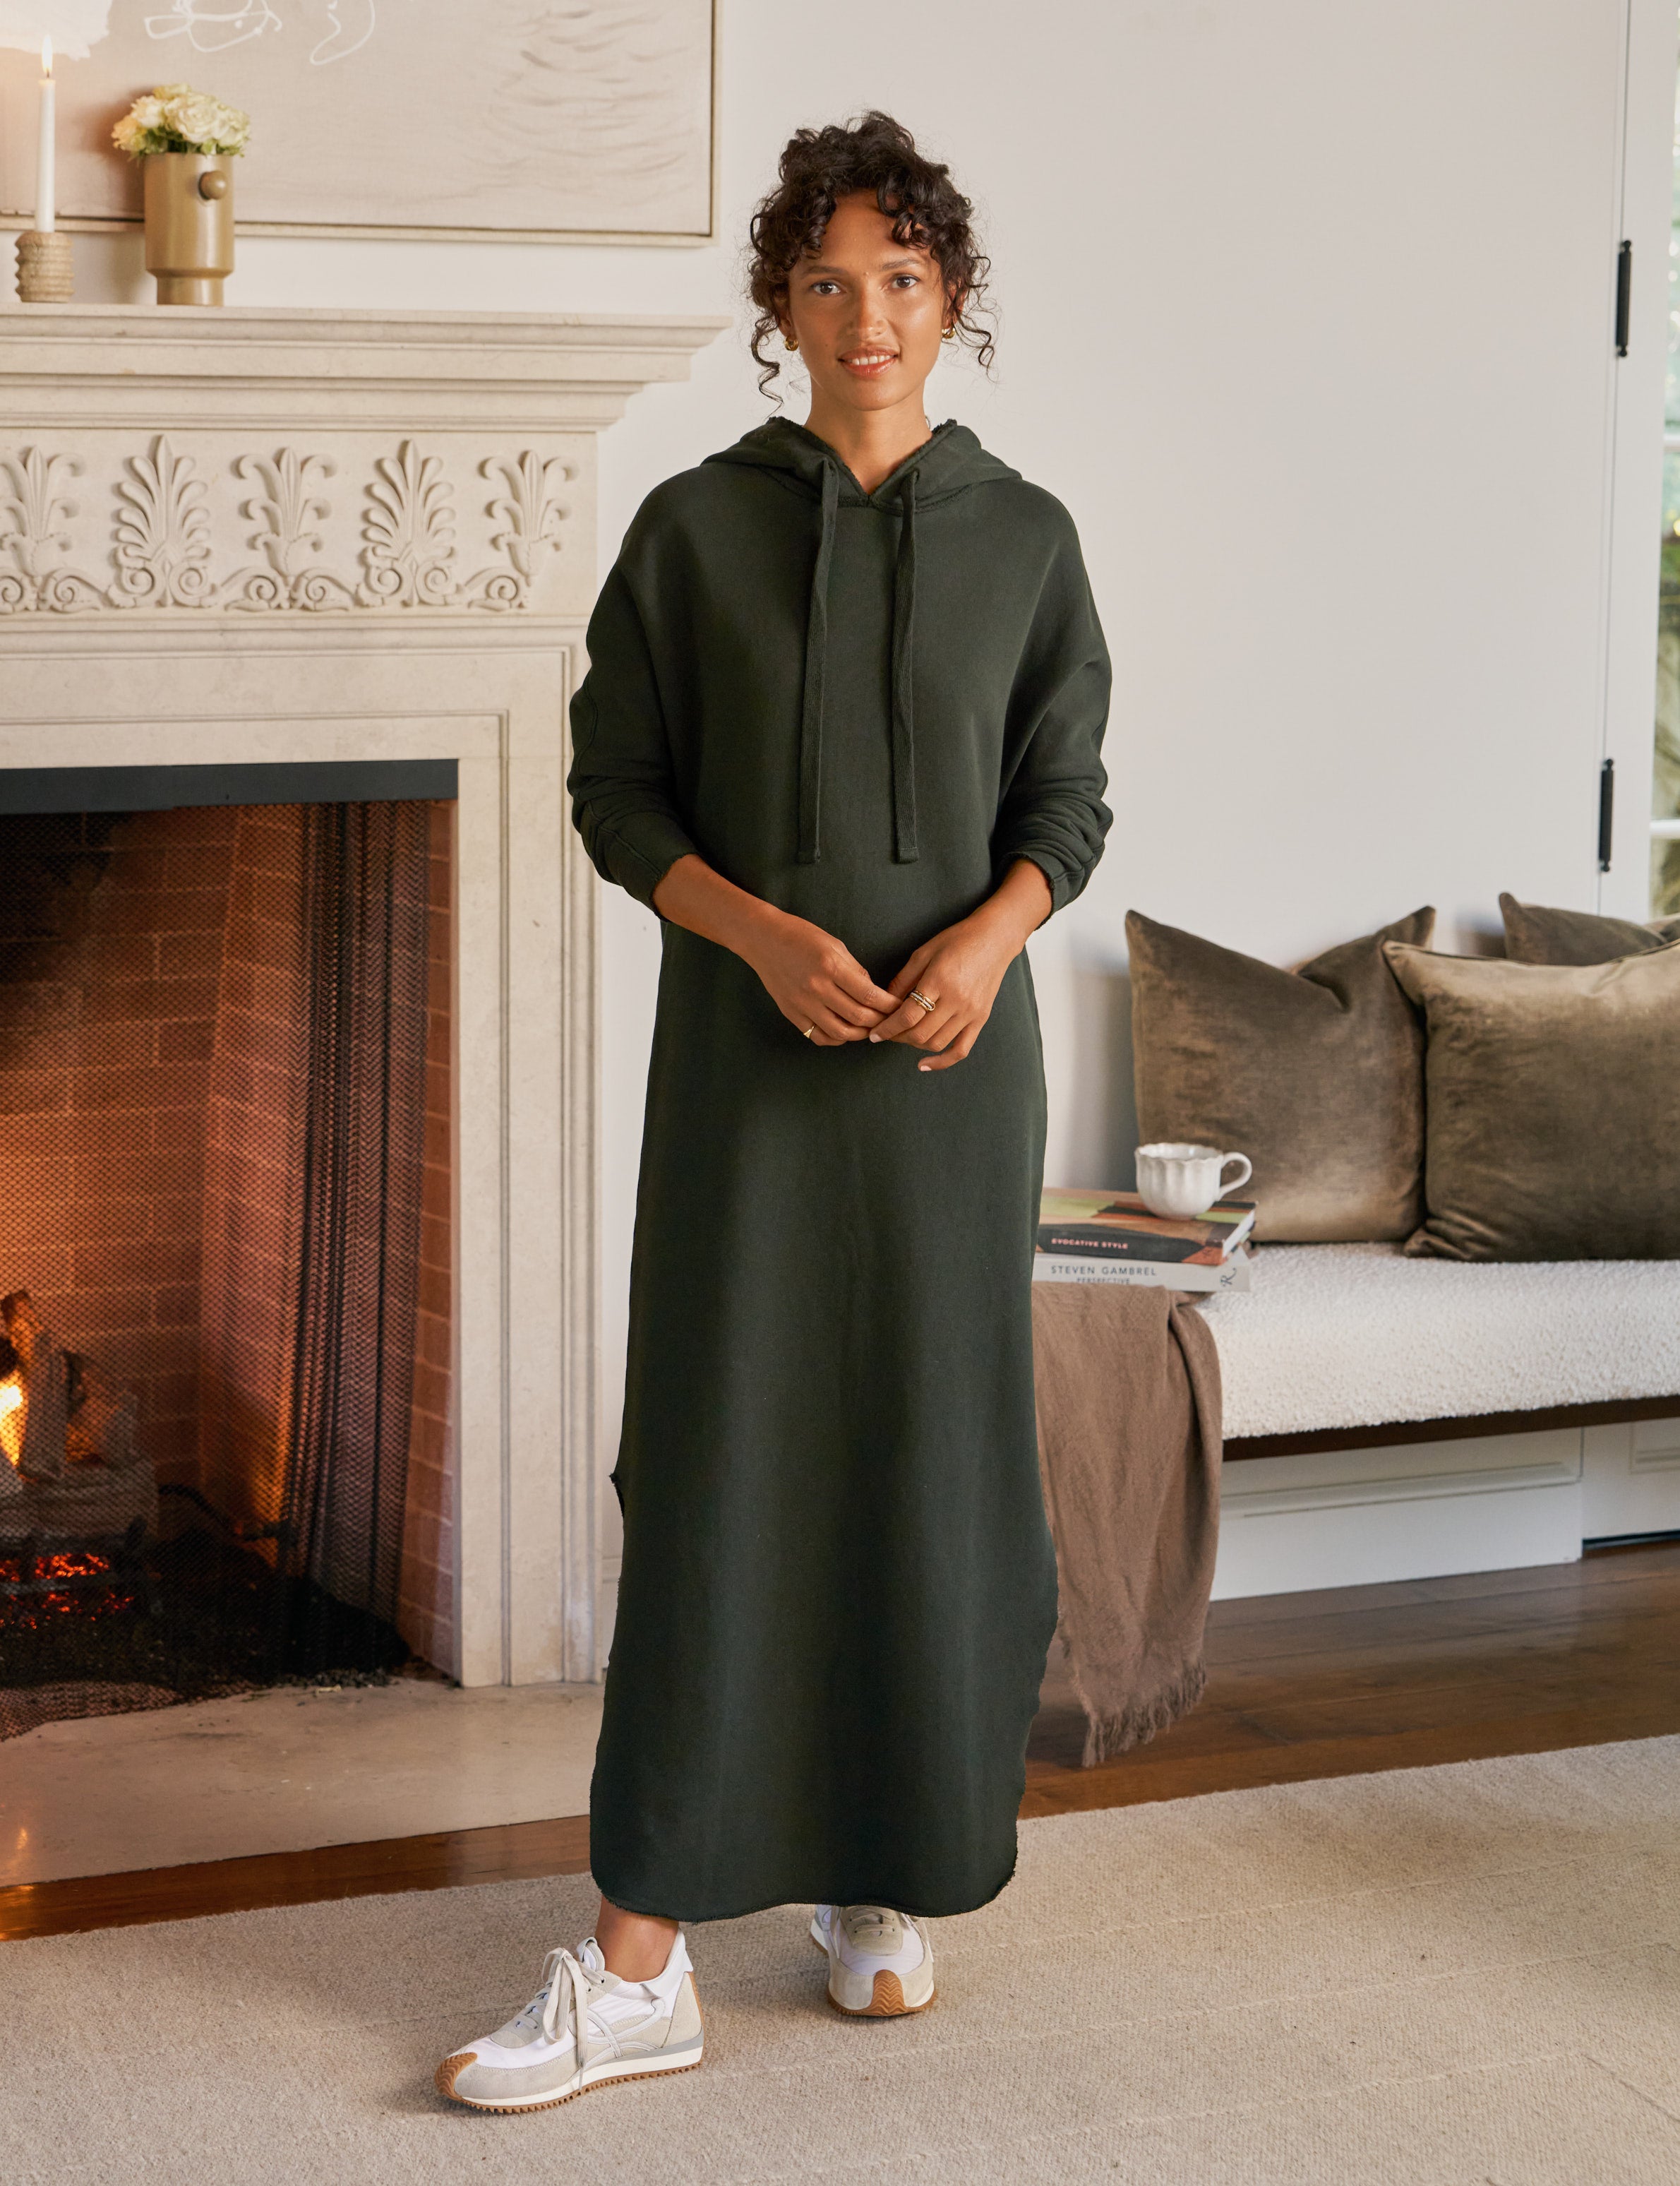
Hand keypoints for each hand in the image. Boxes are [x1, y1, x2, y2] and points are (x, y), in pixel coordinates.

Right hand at [742, 907, 899, 1044]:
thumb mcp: (834, 945)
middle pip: (858, 1017)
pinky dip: (836, 1039)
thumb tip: (872, 991)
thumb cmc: (801, 937)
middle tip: (889, 1020)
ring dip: (860, 1034)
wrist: (764, 940)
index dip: (889, 1005)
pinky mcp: (792, 1013)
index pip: (869, 995)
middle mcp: (817, 988)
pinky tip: (844, 1033)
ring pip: (840, 1033)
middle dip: (880, 1021)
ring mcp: (803, 1004)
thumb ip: (855, 970)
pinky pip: (818, 1036)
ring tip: (869, 1028)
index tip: (899, 1007)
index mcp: (831, 967)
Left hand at [870, 861, 1051, 1071]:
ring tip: (903, 1037)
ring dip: (914, 1045)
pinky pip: (961, 1049)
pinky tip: (924, 1064)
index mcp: (939, 980)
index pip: (907, 1016)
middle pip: (920, 1033)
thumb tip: (883, 1004)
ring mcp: (971, 1012)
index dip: (886, 1028)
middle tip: (885, 1033)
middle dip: (897, 1038)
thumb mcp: (923, 953)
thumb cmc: (957, 940)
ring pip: (936, 1043)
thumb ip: (903, 979)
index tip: (874, 1034)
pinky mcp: (981, 1019)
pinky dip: (942, 1062)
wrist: (995, 939)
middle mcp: (956, 1000)